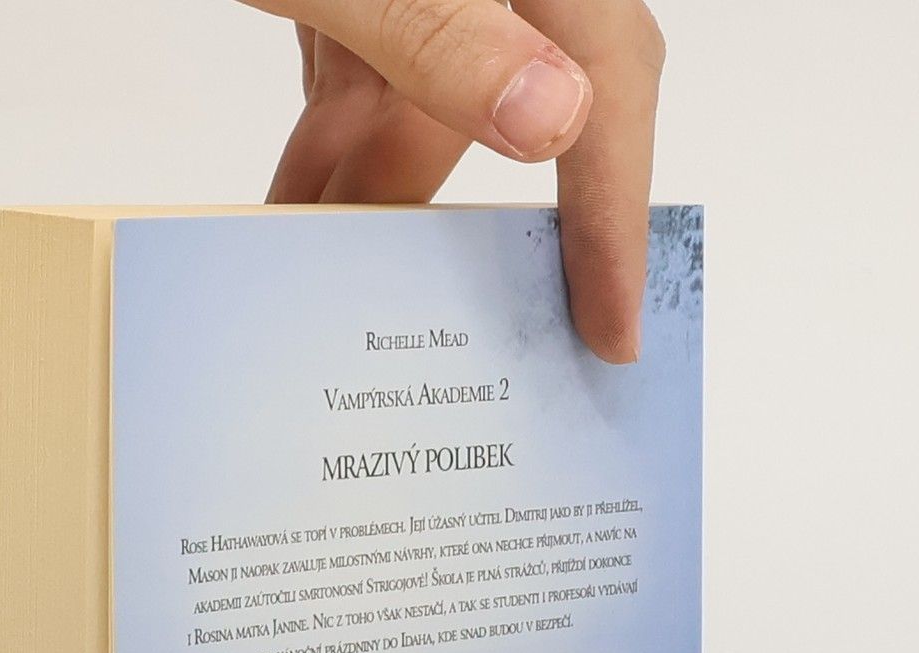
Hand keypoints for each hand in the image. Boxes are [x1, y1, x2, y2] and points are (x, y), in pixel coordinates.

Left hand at [251, 0, 665, 362]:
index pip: (607, 81)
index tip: (611, 326)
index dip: (616, 213)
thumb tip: (558, 115)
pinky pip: (366, 80)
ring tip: (342, 307)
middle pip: (524, 109)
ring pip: (431, 108)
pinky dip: (335, 152)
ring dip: (379, 205)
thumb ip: (440, 28)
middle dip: (483, 234)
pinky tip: (302, 218)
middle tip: (482, 354)